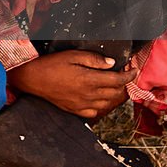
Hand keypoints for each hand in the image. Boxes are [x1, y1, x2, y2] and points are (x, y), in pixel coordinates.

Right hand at [8, 51, 134, 118]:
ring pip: (108, 103)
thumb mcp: (72, 55)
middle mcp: (89, 94)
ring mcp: (83, 104)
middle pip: (116, 93)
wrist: (33, 79)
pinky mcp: (76, 110)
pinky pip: (96, 111)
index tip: (133, 70)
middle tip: (125, 77)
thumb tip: (111, 64)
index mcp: (90, 79)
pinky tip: (100, 99)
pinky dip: (103, 105)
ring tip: (116, 87)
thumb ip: (93, 59)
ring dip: (115, 95)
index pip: (118, 79)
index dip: (129, 75)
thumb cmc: (51, 65)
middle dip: (124, 85)